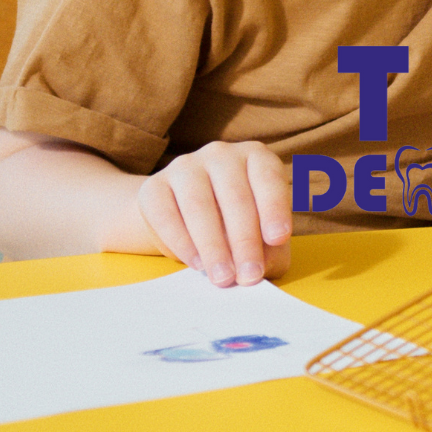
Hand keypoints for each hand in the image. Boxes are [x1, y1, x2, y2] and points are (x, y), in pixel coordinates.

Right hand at [136, 141, 291, 286]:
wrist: (181, 216)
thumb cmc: (236, 224)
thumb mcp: (261, 232)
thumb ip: (270, 246)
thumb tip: (263, 266)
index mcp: (256, 157)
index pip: (269, 179)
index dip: (274, 209)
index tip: (278, 239)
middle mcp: (222, 154)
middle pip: (235, 197)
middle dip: (245, 241)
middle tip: (250, 275)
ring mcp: (185, 166)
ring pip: (199, 206)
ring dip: (214, 246)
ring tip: (223, 277)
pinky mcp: (154, 186)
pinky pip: (166, 215)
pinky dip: (182, 242)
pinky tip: (197, 263)